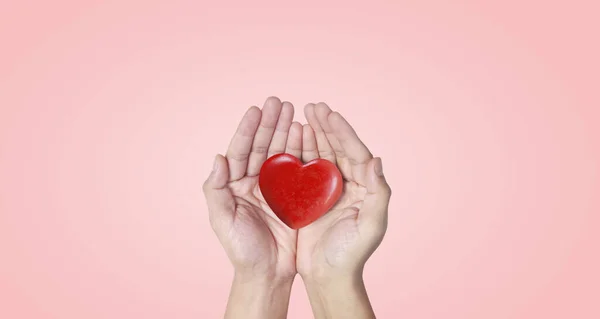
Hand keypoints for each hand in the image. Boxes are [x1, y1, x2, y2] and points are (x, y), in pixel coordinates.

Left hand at [202, 97, 302, 317]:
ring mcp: (275, 187)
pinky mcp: (294, 195)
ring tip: (295, 111)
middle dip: (270, 123)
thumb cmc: (241, 249)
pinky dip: (302, 151)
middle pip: (262, 146)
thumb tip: (218, 157)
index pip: (240, 150)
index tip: (256, 109)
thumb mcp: (222, 220)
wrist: (268, 272)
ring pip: (280, 153)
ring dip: (287, 132)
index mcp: (235, 184)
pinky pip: (298, 169)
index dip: (247, 129)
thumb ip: (216, 189)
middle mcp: (254, 181)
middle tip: (280, 102)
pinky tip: (306, 134)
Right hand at [296, 102, 391, 317]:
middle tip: (314, 106)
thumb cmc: (352, 254)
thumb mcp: (371, 226)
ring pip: (322, 154)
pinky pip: (306, 168)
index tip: (330, 114)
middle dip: (326, 126)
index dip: (344, 132)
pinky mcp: (311, 196)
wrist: (329, 275)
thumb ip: (379, 194)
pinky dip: (300, 151)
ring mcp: (329, 189)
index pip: (356, 153)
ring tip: (303, 113)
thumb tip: (377, 159)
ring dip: (313, 134)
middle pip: (338, 148)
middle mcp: (349, 184)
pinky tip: (293, 138)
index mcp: (365, 188)